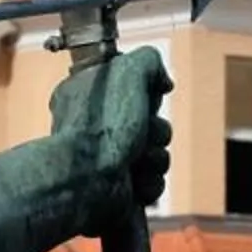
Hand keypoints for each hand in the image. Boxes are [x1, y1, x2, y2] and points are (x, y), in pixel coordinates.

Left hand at [49, 48, 171, 226]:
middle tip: (140, 134)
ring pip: (157, 156)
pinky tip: (133, 183)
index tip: (145, 99)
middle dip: (156, 131)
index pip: (135, 90)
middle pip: (153, 124)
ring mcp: (107, 161)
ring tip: (133, 162)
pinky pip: (153, 184)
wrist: (89, 179)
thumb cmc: (103, 124)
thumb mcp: (128, 71)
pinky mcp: (119, 191)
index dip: (148, 96)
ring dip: (154, 159)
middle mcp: (95, 128)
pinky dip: (148, 184)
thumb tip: (163, 82)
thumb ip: (149, 60)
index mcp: (88, 96)